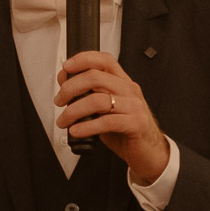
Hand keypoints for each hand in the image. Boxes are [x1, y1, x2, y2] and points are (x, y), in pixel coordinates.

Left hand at [55, 50, 168, 184]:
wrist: (149, 151)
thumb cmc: (126, 130)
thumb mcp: (106, 109)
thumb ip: (89, 95)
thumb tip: (66, 81)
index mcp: (123, 82)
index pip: (104, 60)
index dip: (83, 59)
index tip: (66, 67)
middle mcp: (129, 90)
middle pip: (95, 77)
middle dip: (70, 88)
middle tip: (60, 101)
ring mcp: (134, 106)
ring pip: (97, 100)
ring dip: (73, 111)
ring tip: (64, 121)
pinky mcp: (135, 124)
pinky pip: (106, 122)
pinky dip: (86, 127)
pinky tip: (77, 131)